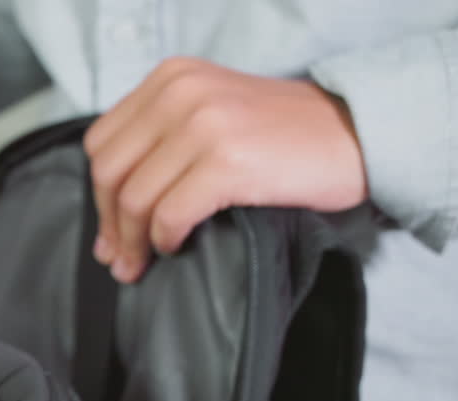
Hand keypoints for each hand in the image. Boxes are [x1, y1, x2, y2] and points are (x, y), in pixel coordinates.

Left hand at [83, 57, 367, 282]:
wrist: (358, 136)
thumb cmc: (283, 138)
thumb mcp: (212, 116)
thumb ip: (161, 148)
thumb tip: (111, 224)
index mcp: (170, 79)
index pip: (102, 143)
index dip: (99, 195)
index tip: (109, 233)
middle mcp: (180, 93)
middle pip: (110, 172)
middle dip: (109, 224)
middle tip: (118, 260)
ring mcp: (203, 124)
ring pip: (134, 197)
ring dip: (133, 242)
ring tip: (140, 265)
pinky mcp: (227, 160)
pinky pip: (169, 213)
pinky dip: (164, 238)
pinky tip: (175, 247)